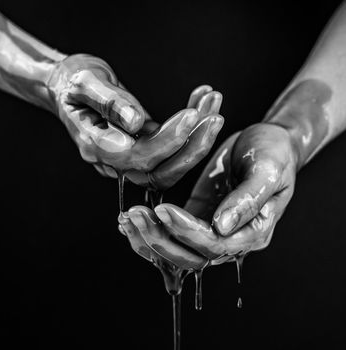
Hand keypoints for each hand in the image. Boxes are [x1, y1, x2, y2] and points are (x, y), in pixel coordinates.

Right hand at [48, 54, 223, 188]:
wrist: (68, 87)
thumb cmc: (73, 81)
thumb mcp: (85, 82)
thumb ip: (108, 102)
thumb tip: (136, 122)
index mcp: (95, 146)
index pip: (138, 156)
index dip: (168, 141)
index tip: (192, 115)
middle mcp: (114, 160)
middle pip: (160, 171)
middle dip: (192, 147)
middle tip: (215, 117)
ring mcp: (129, 158)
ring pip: (170, 165)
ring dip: (197, 139)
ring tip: (213, 104)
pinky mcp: (143, 149)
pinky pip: (171, 149)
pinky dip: (191, 129)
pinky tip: (201, 102)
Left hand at [120, 123, 296, 268]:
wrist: (268, 143)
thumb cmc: (275, 154)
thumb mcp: (268, 170)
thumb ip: (248, 200)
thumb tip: (221, 226)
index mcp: (253, 232)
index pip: (216, 246)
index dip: (187, 232)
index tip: (163, 210)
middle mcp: (232, 239)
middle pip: (192, 257)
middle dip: (160, 240)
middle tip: (135, 215)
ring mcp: (212, 229)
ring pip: (177, 251)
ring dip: (150, 239)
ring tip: (127, 219)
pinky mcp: (197, 217)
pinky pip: (172, 234)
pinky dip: (151, 231)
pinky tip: (131, 221)